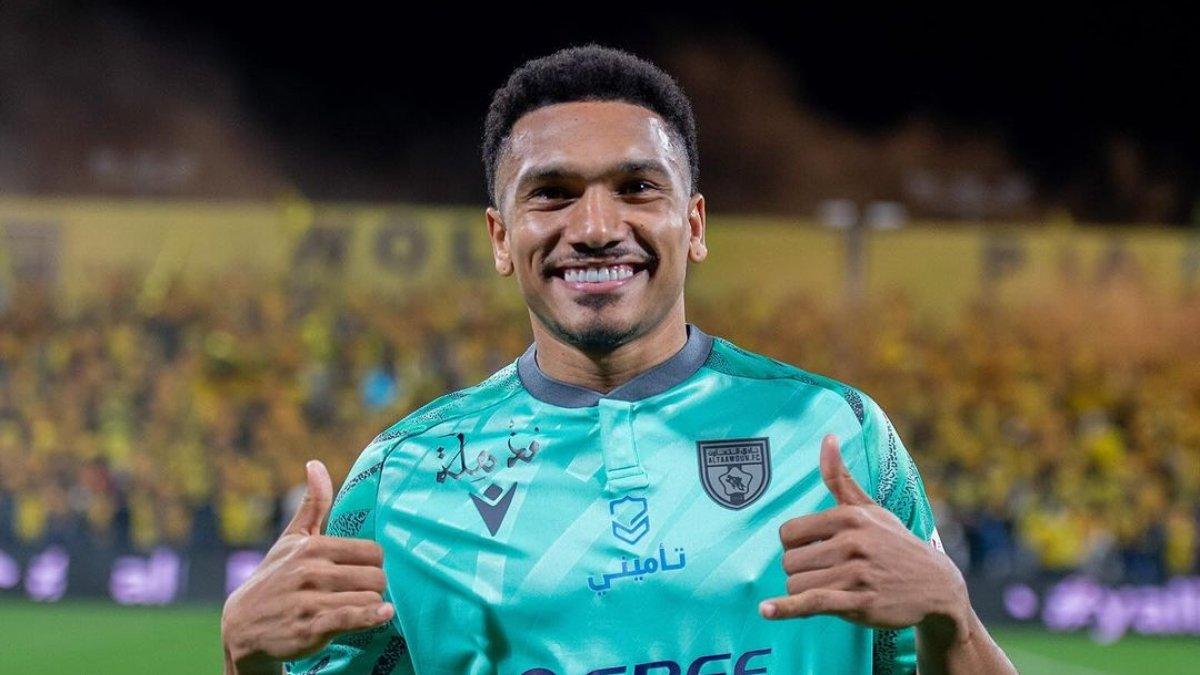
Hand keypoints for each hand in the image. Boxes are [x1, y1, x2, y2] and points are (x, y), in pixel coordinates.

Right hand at [221, 460, 393, 673]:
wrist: (241, 625)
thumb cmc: (274, 577)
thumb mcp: (291, 539)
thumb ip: (313, 504)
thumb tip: (315, 463)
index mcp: (312, 547)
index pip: (372, 551)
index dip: (374, 563)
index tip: (363, 571)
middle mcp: (310, 571)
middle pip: (375, 576)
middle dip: (374, 587)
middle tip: (361, 592)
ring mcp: (309, 600)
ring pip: (369, 597)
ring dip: (370, 606)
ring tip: (358, 608)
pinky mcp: (309, 628)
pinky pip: (352, 618)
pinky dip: (372, 617)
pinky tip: (384, 615)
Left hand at [759, 435, 967, 631]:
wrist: (936, 585)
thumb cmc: (895, 544)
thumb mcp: (870, 509)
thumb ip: (840, 478)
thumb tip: (827, 437)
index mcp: (850, 517)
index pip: (789, 532)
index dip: (794, 546)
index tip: (812, 550)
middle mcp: (852, 542)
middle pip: (790, 560)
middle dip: (800, 570)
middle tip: (826, 573)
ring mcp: (857, 573)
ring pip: (797, 584)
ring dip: (804, 592)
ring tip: (829, 588)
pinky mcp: (861, 602)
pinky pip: (812, 602)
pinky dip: (787, 609)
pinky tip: (766, 611)